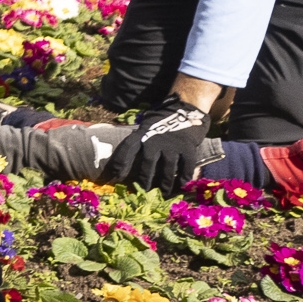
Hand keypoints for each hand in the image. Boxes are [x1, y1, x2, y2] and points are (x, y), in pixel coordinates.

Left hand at [98, 98, 213, 186]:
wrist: (185, 108)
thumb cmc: (161, 121)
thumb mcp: (145, 127)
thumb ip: (137, 140)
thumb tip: (123, 158)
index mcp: (142, 134)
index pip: (127, 149)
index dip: (119, 164)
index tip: (114, 178)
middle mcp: (155, 139)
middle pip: (147, 163)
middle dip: (144, 179)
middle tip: (142, 192)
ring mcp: (172, 144)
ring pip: (167, 168)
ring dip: (164, 183)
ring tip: (162, 193)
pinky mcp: (188, 147)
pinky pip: (186, 166)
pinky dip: (184, 177)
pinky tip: (181, 185)